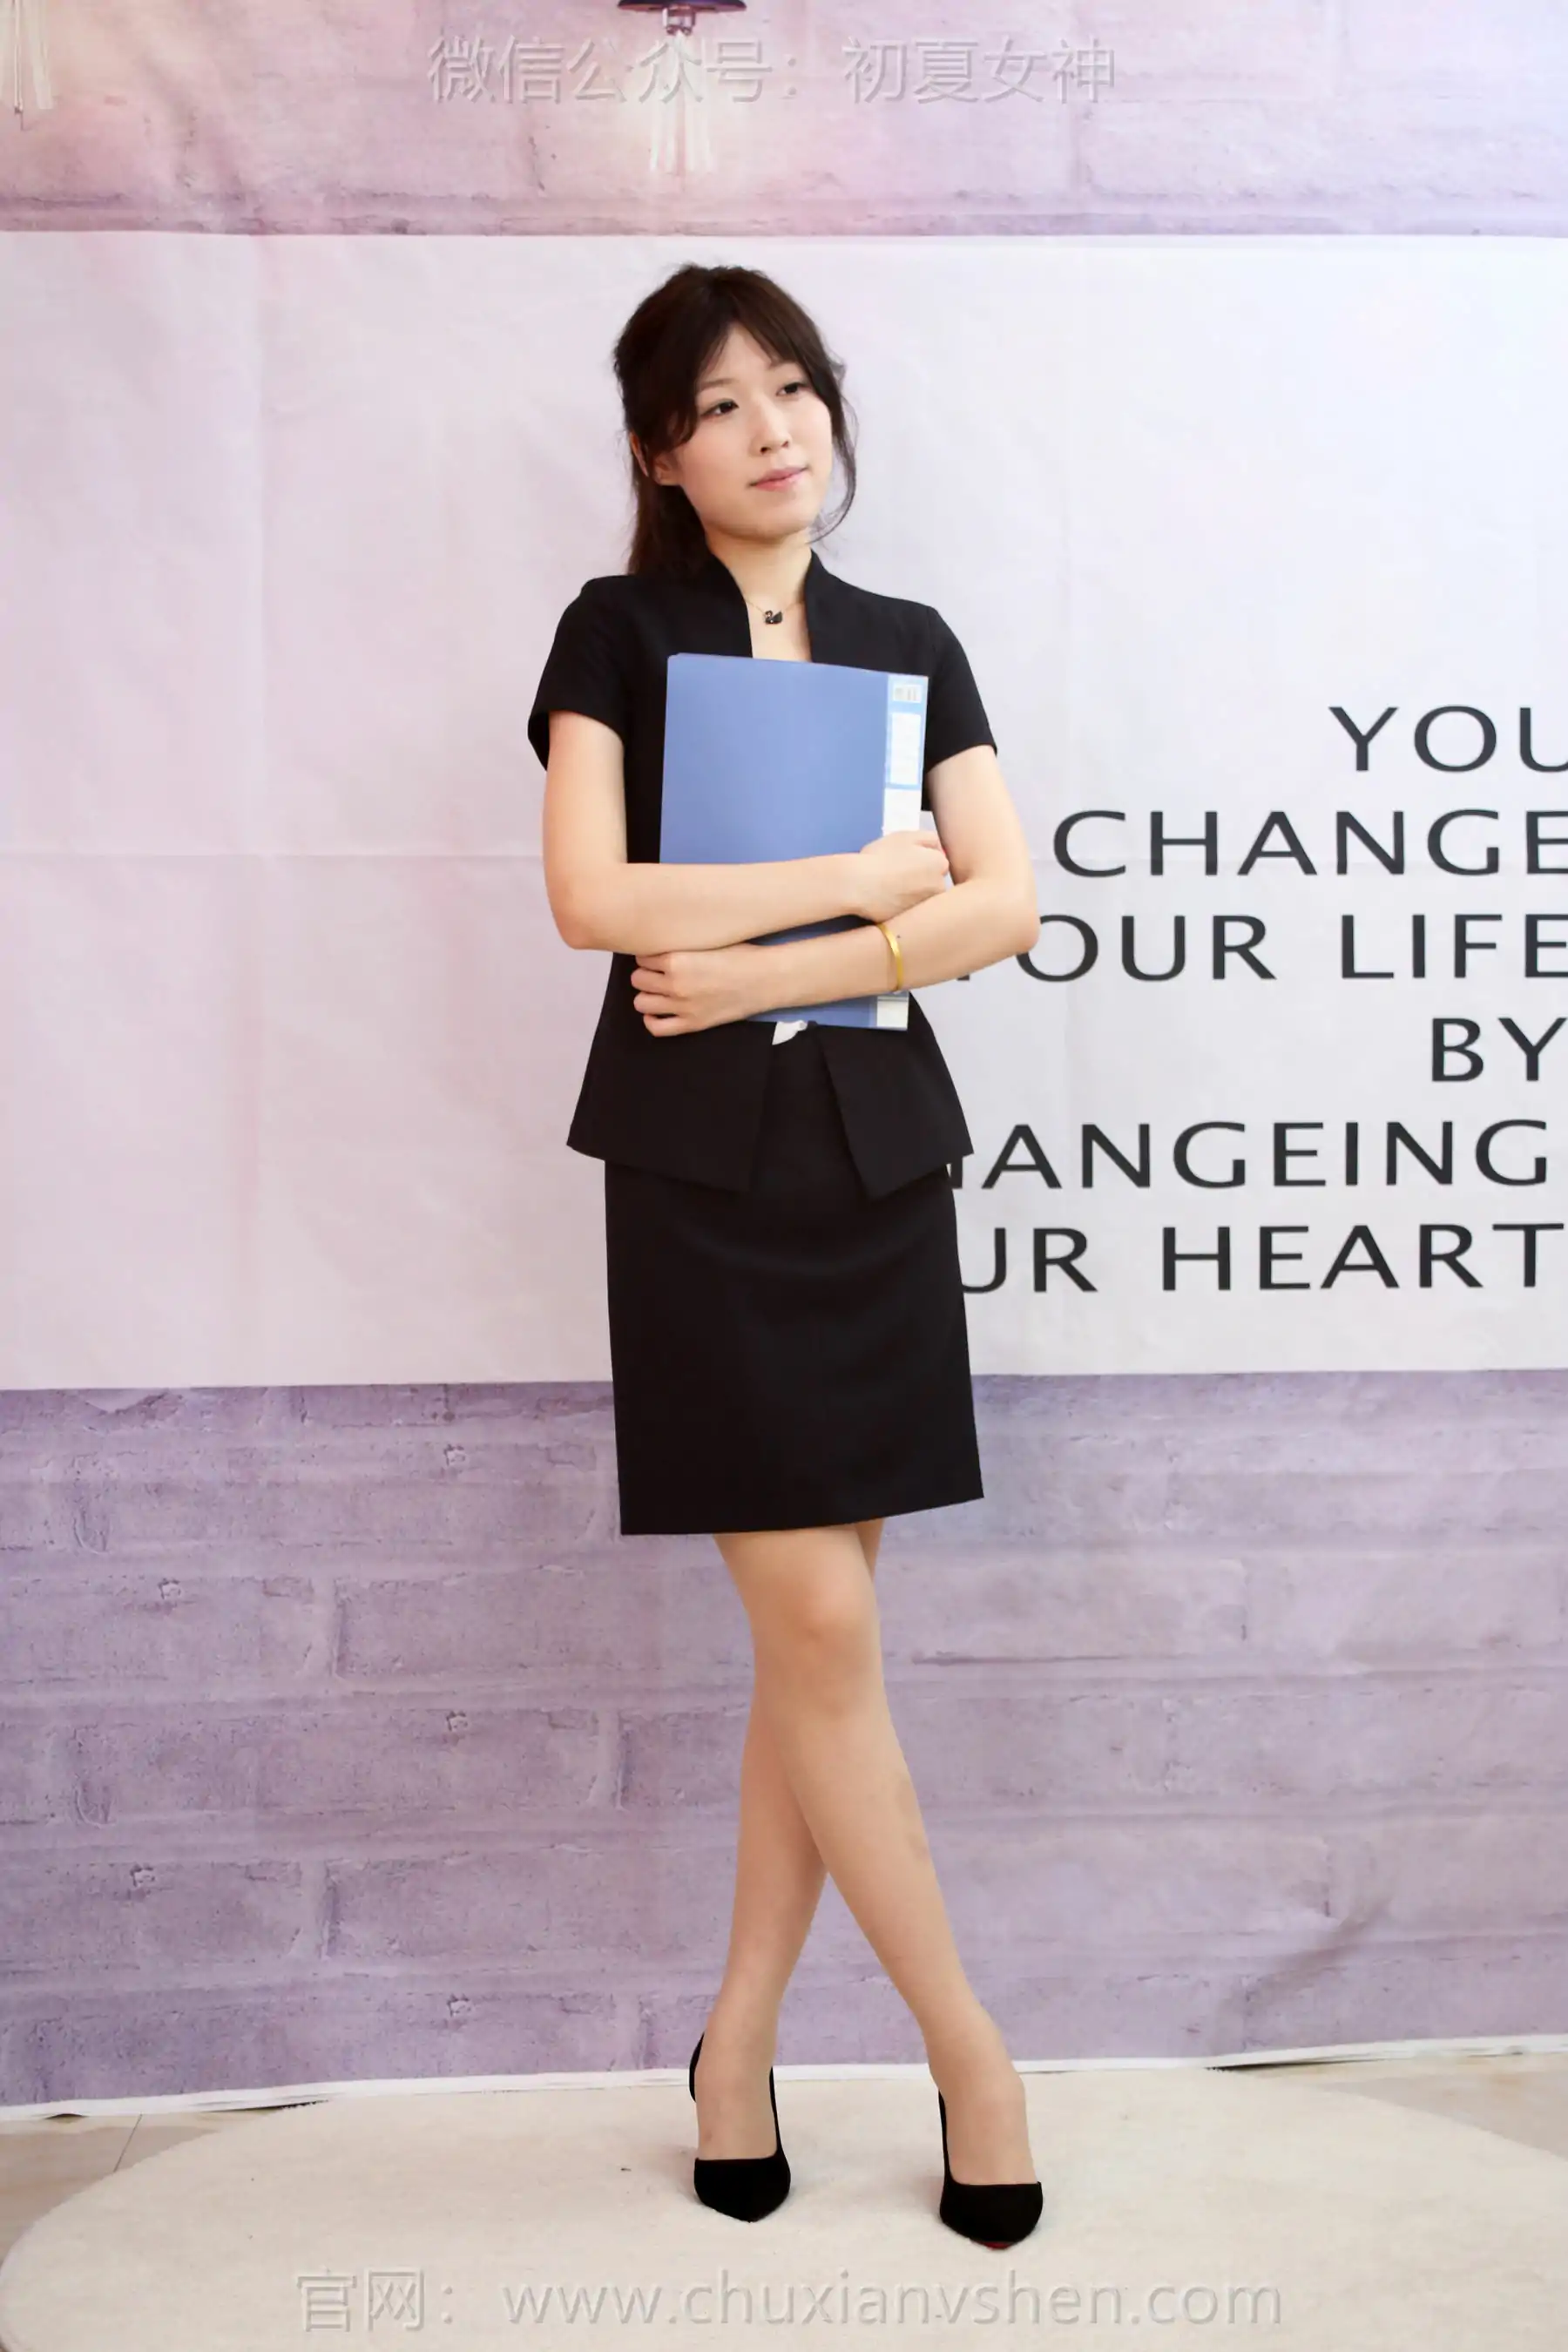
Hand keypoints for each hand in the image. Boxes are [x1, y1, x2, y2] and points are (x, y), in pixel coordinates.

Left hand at [630, 943, 767, 1035]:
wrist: (765, 979)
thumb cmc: (741, 955)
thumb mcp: (708, 940)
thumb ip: (682, 944)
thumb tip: (661, 942)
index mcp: (676, 959)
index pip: (642, 957)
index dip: (649, 955)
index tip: (658, 955)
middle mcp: (674, 984)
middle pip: (638, 979)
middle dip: (646, 974)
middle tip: (659, 971)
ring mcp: (681, 1006)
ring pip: (641, 1002)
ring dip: (647, 994)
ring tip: (659, 989)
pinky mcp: (692, 1024)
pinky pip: (656, 1027)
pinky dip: (651, 1019)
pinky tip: (658, 1011)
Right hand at [852, 830, 949, 922]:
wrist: (859, 885)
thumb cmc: (881, 856)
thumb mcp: (905, 836)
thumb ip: (928, 838)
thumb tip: (938, 848)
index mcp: (940, 864)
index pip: (938, 861)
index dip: (921, 858)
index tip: (904, 859)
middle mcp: (939, 887)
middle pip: (934, 881)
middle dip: (921, 877)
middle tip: (897, 873)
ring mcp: (926, 905)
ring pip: (923, 896)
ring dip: (913, 893)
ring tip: (891, 887)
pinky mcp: (913, 919)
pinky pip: (910, 910)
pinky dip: (903, 905)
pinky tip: (888, 899)